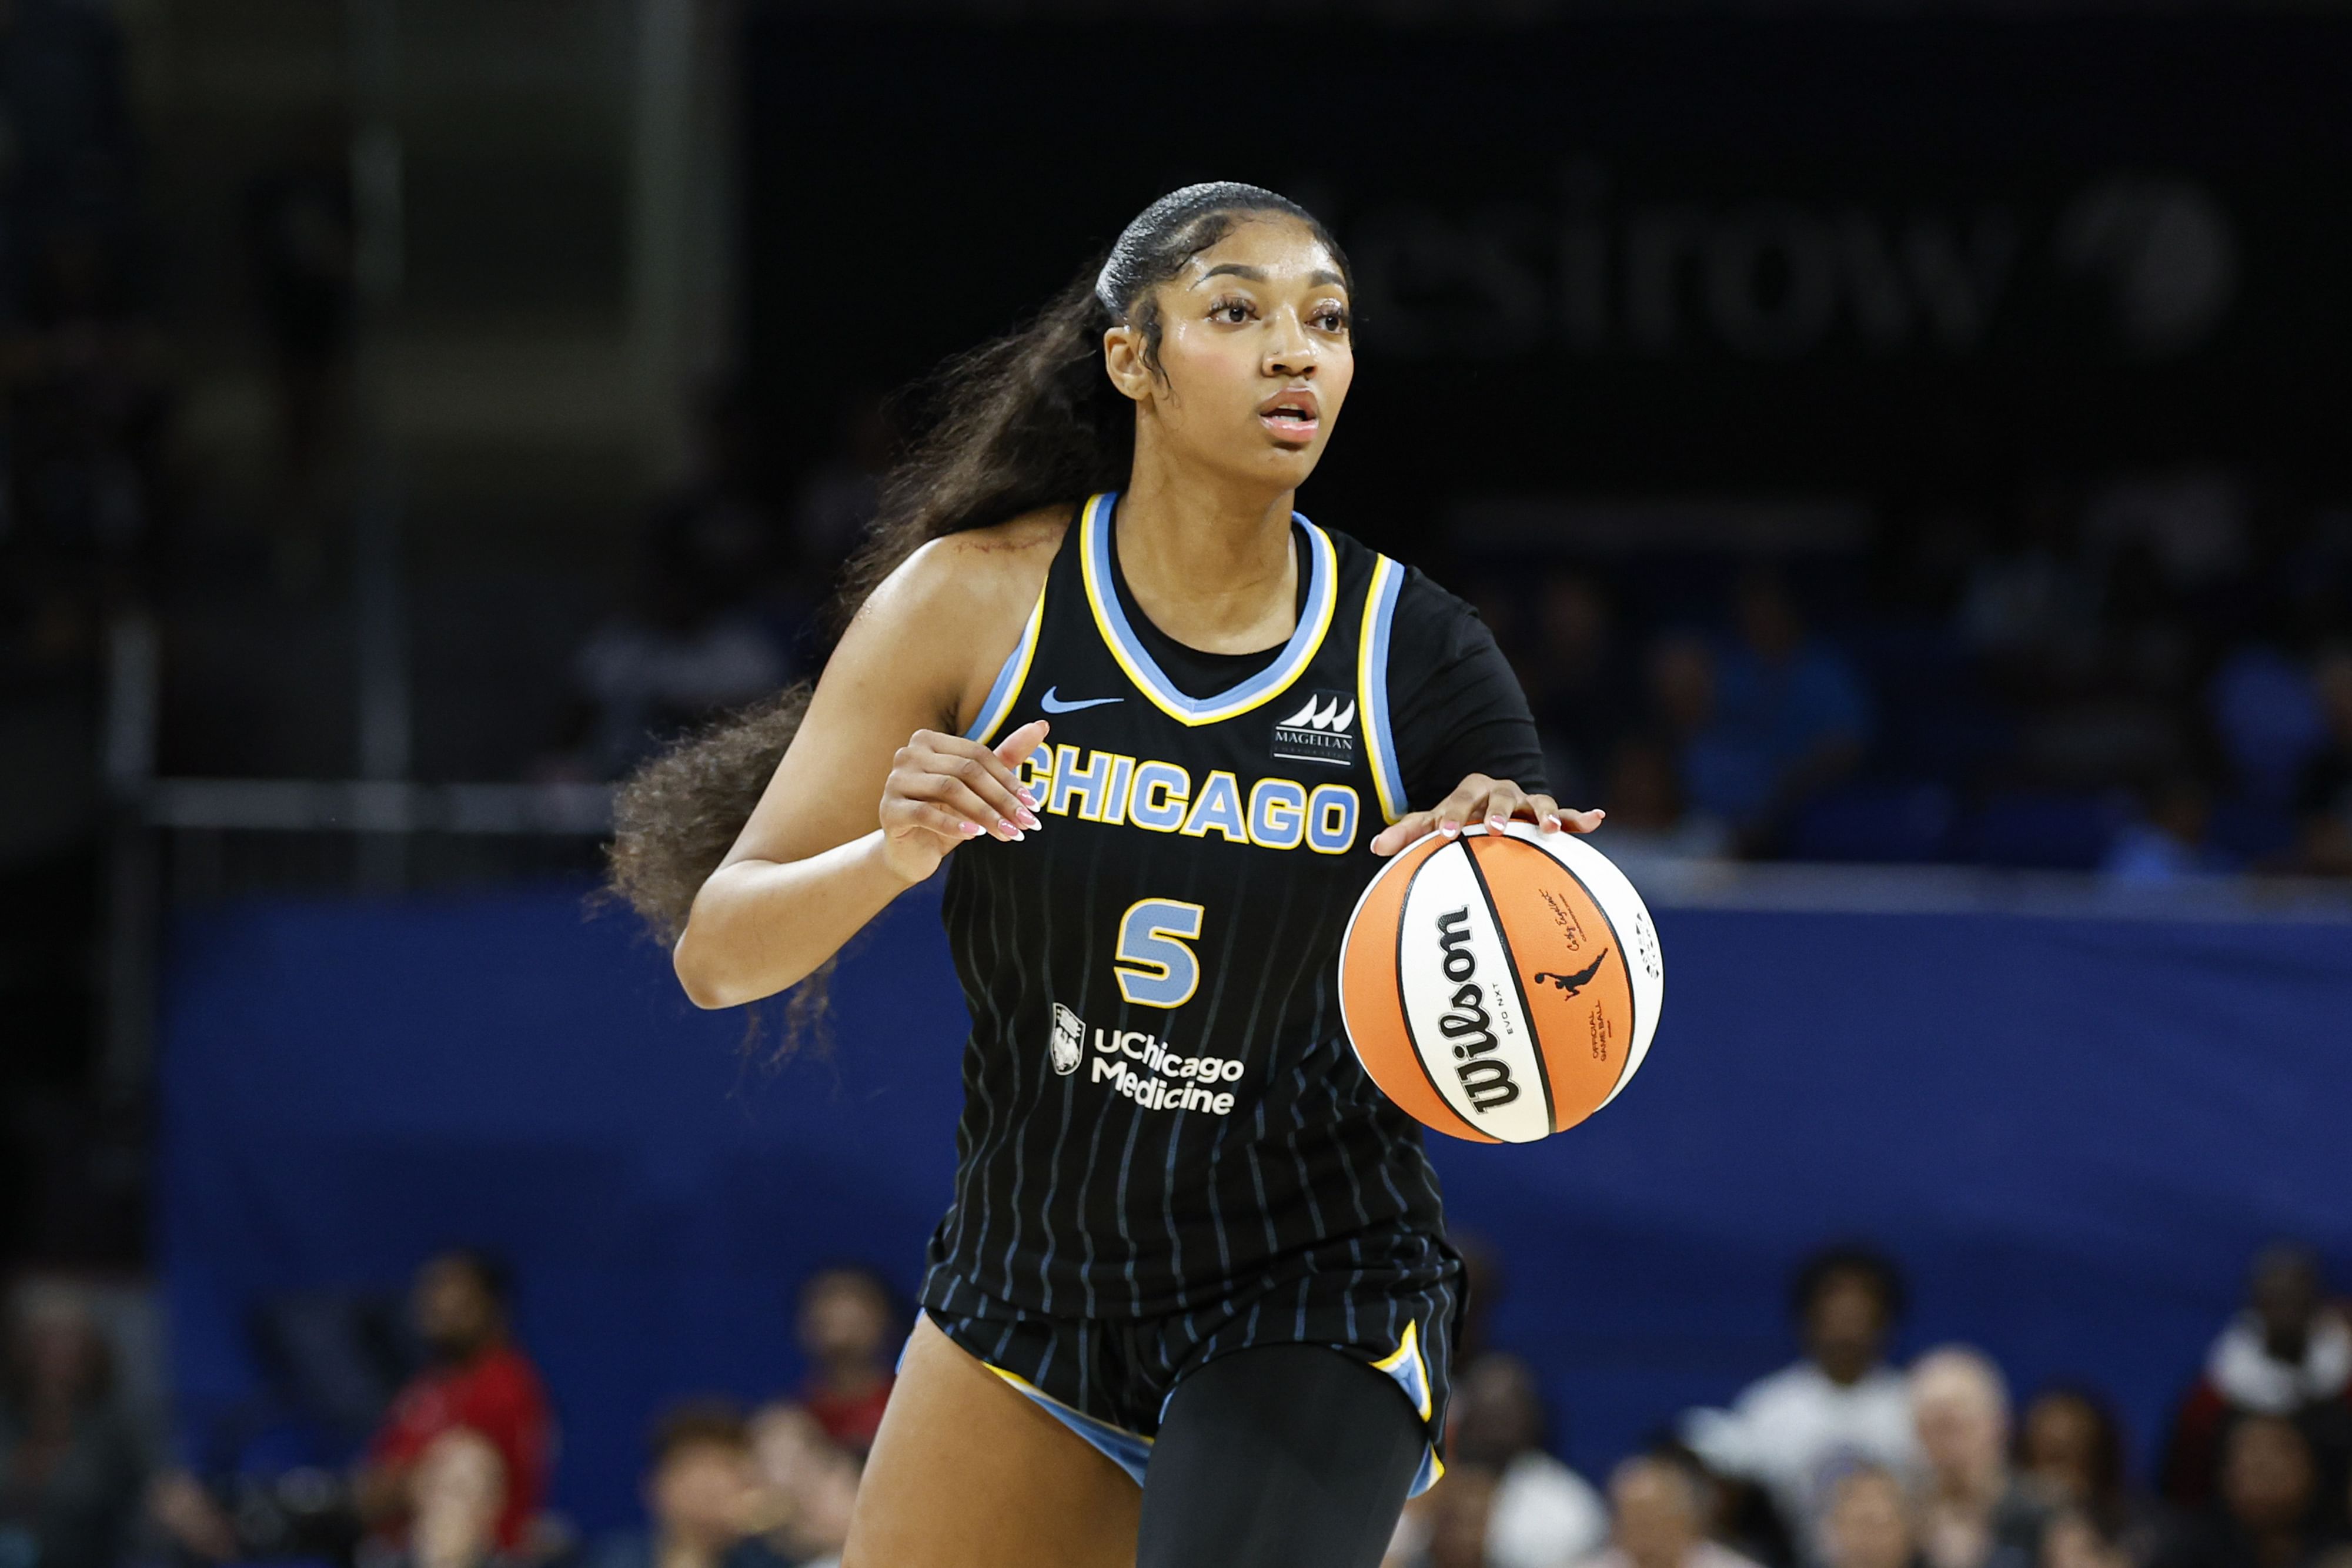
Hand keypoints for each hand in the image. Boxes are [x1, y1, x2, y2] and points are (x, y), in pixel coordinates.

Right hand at [879, 718, 1049, 882]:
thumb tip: (1042, 725)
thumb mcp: (978, 788)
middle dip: (1001, 799)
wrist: (910, 853)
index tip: (1033, 806)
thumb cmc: (946, 815)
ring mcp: (895, 780)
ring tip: (1009, 834)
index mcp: (929, 741)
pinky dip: (953, 824)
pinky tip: (975, 835)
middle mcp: (908, 754)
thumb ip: (1006, 756)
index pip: (977, 755)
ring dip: (985, 813)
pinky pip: (925, 813)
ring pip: (949, 789)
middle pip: (966, 771)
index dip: (1008, 780)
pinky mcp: (888, 809)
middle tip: (1028, 825)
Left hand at [1368, 773, 1602, 855]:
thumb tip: (1375, 848)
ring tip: (1551, 832)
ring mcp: (1526, 802)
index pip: (1456, 801)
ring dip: (1544, 815)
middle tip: (1491, 831)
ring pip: (1537, 804)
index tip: (1444, 836)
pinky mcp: (1549, 815)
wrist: (1488, 806)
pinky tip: (1598, 819)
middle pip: (1498, 797)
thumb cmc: (1458, 820)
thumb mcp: (1432, 825)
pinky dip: (1581, 817)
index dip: (1450, 816)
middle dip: (1495, 812)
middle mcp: (1500, 793)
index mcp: (1469, 792)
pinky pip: (1567, 814)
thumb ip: (1407, 834)